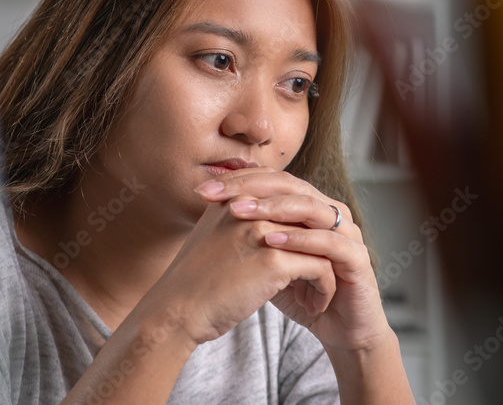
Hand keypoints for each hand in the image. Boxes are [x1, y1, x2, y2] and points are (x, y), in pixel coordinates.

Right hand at [147, 193, 336, 346]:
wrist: (176, 311)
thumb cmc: (195, 279)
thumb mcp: (213, 233)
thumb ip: (236, 215)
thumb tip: (265, 210)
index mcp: (235, 196)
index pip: (283, 192)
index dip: (302, 219)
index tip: (305, 247)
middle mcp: (250, 206)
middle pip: (306, 214)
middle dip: (319, 242)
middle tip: (322, 268)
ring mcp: (262, 230)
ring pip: (320, 240)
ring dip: (326, 268)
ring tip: (320, 291)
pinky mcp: (274, 259)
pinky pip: (320, 267)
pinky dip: (324, 287)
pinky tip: (315, 306)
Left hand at [195, 168, 391, 352]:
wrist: (339, 331)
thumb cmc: (303, 294)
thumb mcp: (269, 261)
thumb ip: (252, 236)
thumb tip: (211, 216)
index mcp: (311, 207)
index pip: (274, 181)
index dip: (240, 181)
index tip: (203, 190)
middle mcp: (330, 213)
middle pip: (291, 185)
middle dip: (252, 187)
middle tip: (218, 193)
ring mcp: (347, 232)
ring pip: (309, 207)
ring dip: (273, 208)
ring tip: (239, 211)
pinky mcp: (358, 258)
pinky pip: (328, 242)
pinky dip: (299, 239)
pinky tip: (272, 241)